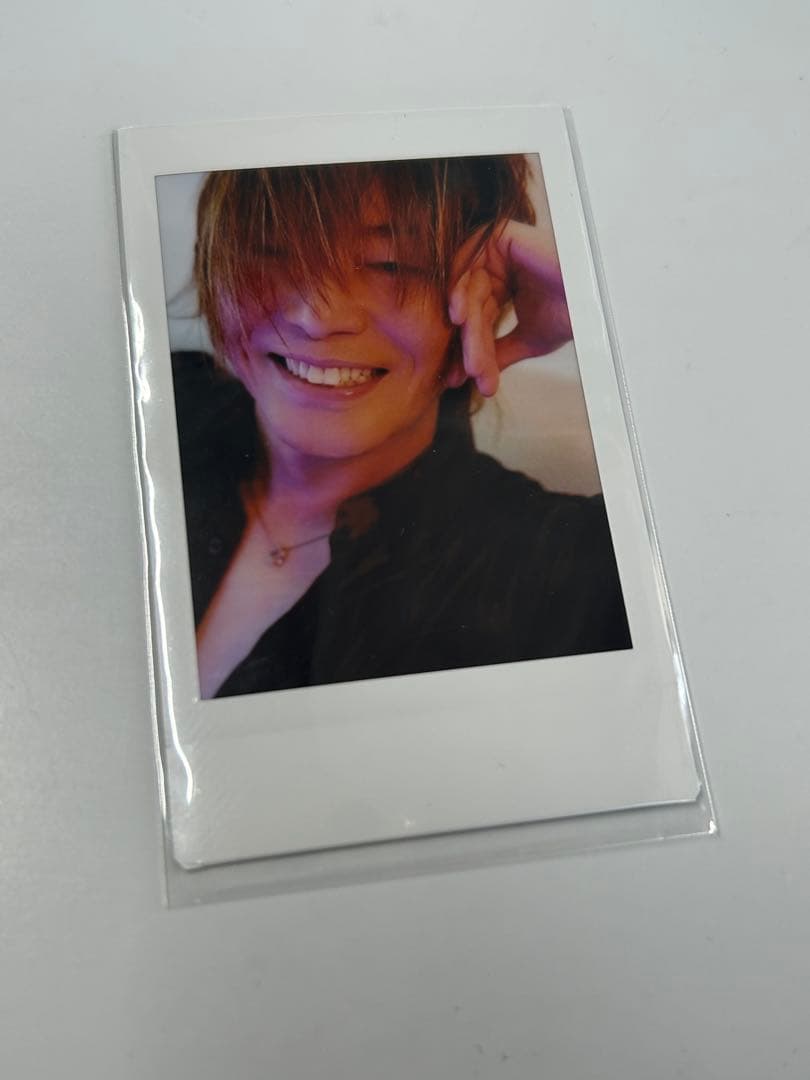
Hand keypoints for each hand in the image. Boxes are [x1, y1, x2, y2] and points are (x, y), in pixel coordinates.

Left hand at [446, 218, 572, 396]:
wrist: (595, 299)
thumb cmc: (572, 313)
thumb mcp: (528, 340)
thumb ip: (498, 352)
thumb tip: (475, 377)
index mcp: (504, 284)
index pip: (476, 318)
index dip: (467, 349)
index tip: (460, 378)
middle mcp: (499, 265)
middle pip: (469, 306)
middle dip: (467, 343)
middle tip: (468, 374)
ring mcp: (499, 249)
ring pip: (467, 290)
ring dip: (466, 327)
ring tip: (471, 359)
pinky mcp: (501, 235)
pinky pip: (469, 261)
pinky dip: (460, 288)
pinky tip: (459, 316)